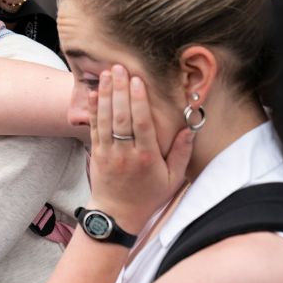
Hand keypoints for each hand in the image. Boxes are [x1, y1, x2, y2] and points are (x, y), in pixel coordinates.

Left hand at [87, 66, 194, 232]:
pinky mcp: (96, 153)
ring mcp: (108, 153)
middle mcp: (125, 153)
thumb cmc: (148, 195)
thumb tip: (189, 129)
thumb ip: (181, 153)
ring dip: (105, 95)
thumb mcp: (173, 179)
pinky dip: (93, 110)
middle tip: (119, 68)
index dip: (138, 101)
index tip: (137, 80)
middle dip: (119, 91)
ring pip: (105, 119)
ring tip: (107, 74)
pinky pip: (94, 128)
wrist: (117, 214)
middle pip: (121, 117)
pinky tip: (94, 93)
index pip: (141, 124)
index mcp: (146, 158)